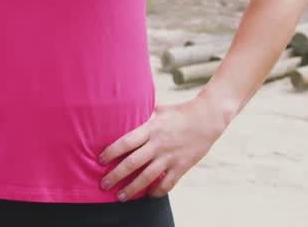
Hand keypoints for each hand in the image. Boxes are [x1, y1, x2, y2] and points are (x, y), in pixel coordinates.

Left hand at [97, 95, 228, 200]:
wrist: (208, 118)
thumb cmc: (180, 112)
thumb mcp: (159, 109)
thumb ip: (143, 114)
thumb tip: (124, 112)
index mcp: (150, 128)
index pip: (125, 142)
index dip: (111, 152)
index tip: (99, 160)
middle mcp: (158, 144)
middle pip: (132, 163)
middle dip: (115, 176)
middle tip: (103, 185)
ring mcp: (170, 156)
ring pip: (147, 177)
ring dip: (132, 189)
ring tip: (120, 197)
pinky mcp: (182, 166)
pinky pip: (167, 184)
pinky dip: (156, 192)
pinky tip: (147, 195)